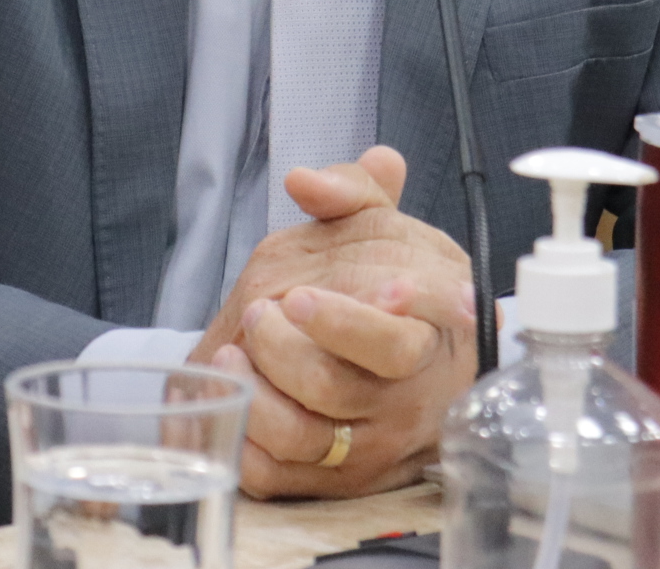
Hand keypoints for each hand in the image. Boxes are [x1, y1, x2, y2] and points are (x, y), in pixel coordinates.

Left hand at [188, 147, 476, 497]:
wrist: (418, 372)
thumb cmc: (397, 295)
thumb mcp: (389, 231)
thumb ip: (353, 193)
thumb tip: (305, 180)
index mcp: (425, 338)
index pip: (397, 342)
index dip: (353, 323)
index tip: (299, 298)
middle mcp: (400, 399)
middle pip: (338, 386)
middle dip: (286, 347)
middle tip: (263, 308)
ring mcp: (366, 443)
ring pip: (304, 434)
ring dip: (258, 391)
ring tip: (235, 351)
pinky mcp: (331, 478)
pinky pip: (279, 475)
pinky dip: (247, 439)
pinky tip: (235, 394)